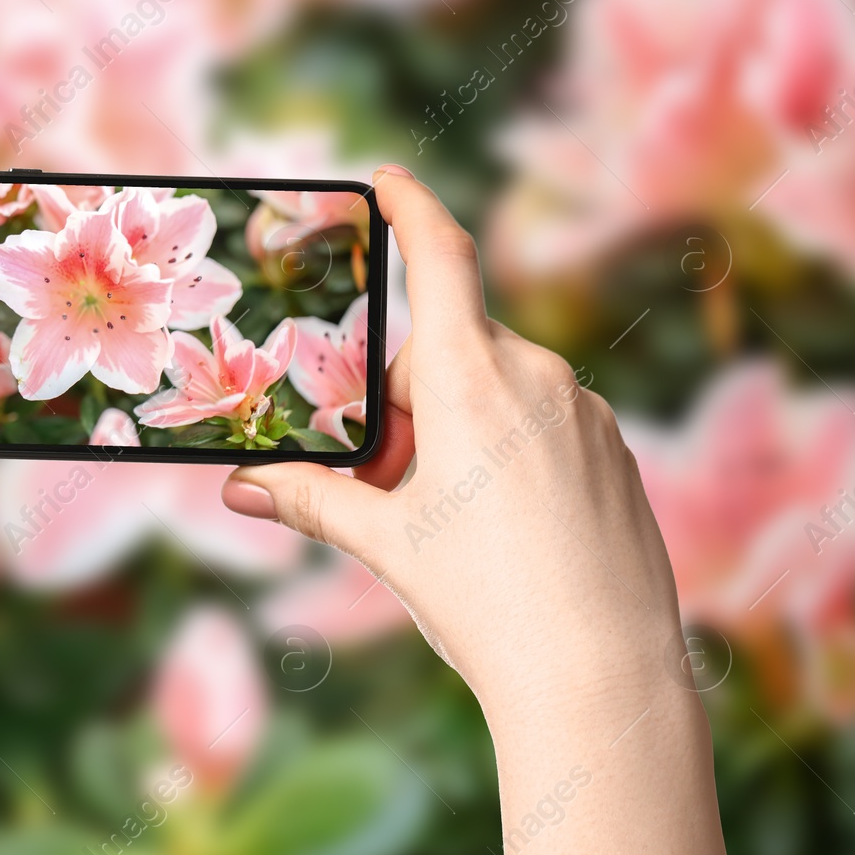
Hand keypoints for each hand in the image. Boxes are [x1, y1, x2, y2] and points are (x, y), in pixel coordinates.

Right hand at [221, 169, 748, 854]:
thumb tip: (241, 489)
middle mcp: (537, 376)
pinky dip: (508, 449)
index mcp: (472, 379)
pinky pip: (546, 422)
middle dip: (407, 399)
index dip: (411, 207)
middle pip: (451, 351)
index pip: (441, 259)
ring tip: (443, 519)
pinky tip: (502, 529)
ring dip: (458, 427)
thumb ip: (313, 500)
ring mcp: (585, 413)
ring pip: (500, 389)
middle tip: (381, 480)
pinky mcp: (613, 451)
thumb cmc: (485, 603)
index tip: (387, 175)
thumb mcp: (386, 544)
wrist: (602, 678)